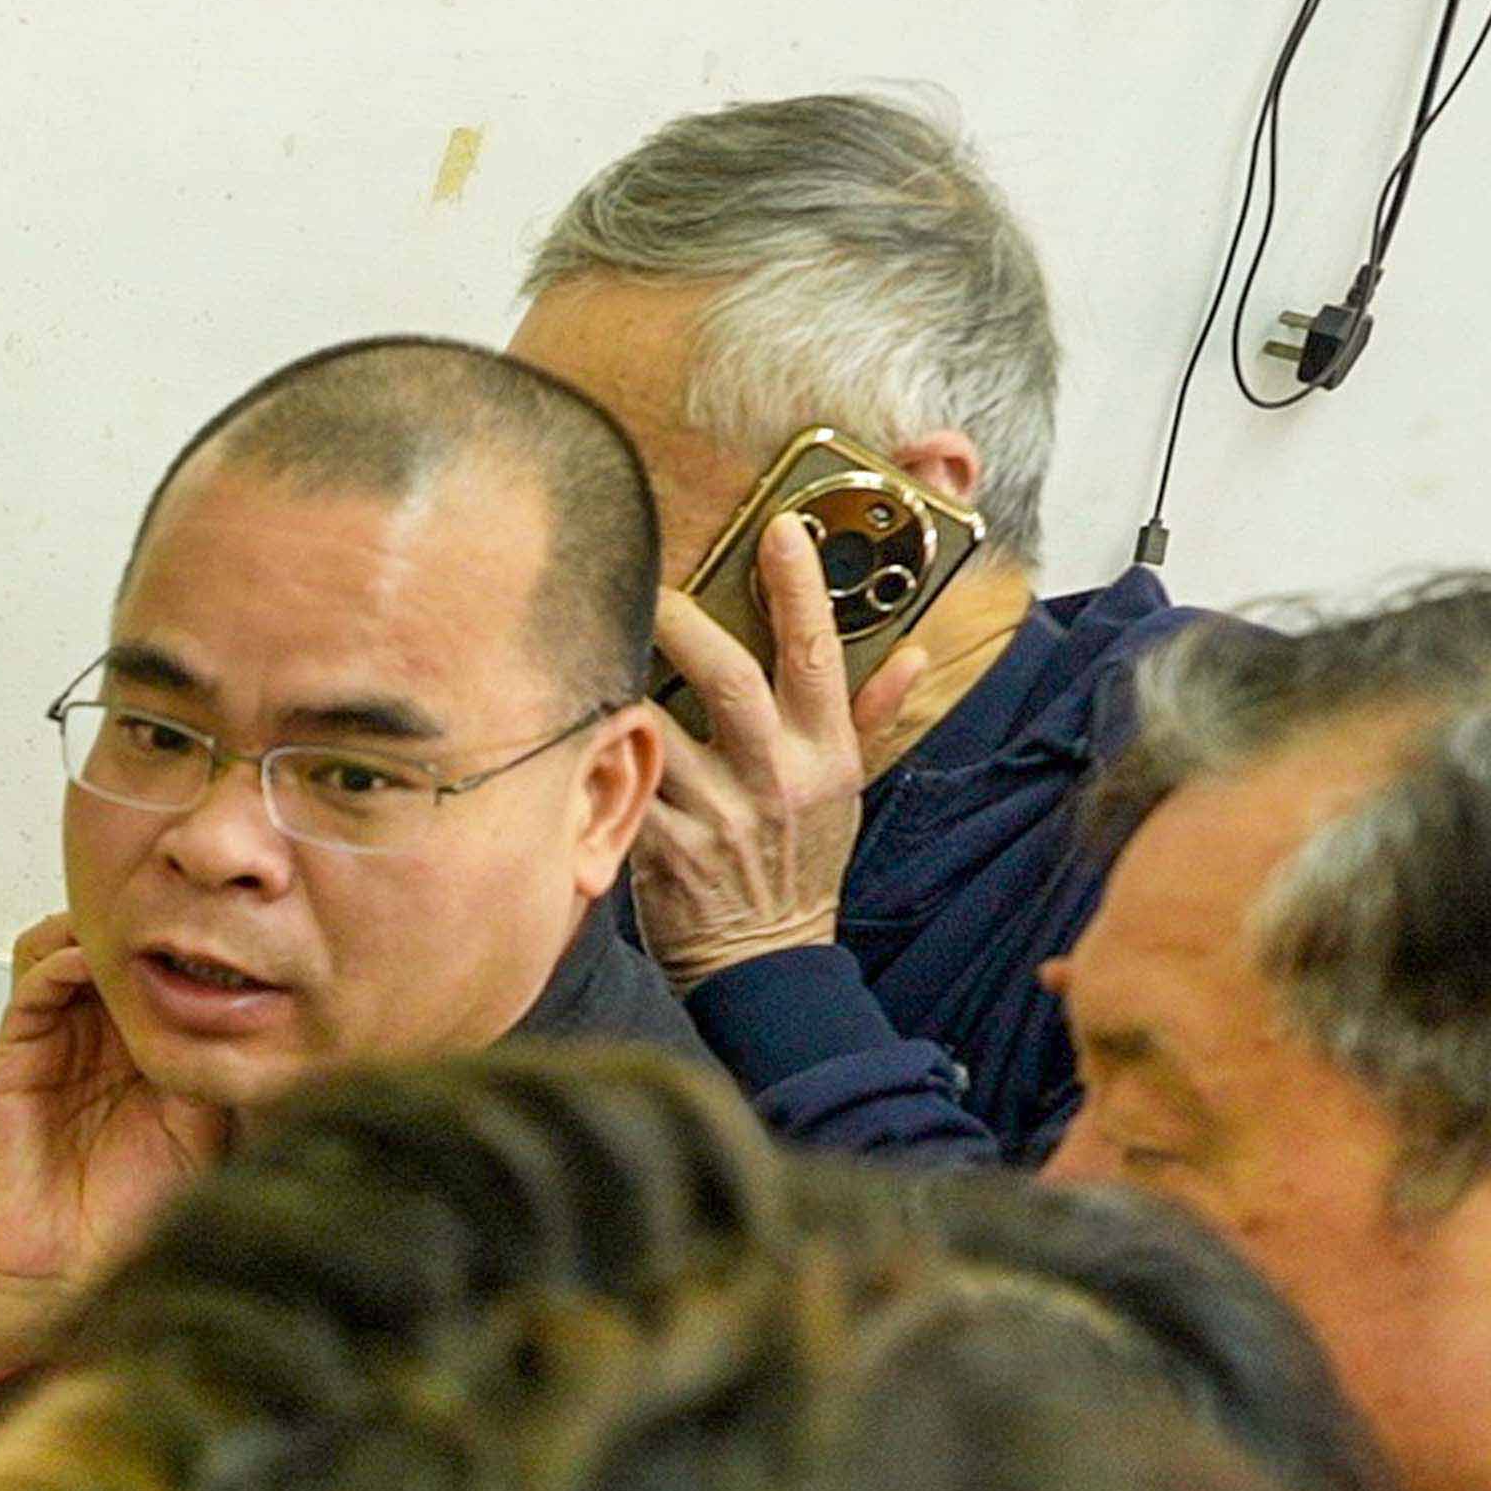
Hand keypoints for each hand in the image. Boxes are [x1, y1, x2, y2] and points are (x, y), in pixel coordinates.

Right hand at [0, 921, 228, 1371]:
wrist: (68, 1270)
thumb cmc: (134, 1214)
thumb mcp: (208, 1131)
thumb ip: (227, 1073)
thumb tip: (280, 1017)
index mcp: (147, 1048)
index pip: (163, 968)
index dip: (190, 936)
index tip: (229, 916)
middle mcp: (100, 1036)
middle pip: (113, 945)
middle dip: (145, 916)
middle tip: (184, 901)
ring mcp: (57, 1040)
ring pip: (65, 947)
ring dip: (98, 927)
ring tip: (137, 923)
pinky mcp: (17, 1055)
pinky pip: (32, 988)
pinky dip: (59, 961)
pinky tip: (91, 960)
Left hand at [628, 518, 922, 984]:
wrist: (764, 962)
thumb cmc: (800, 864)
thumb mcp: (848, 791)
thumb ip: (870, 717)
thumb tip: (911, 653)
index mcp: (825, 757)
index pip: (818, 655)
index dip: (800, 586)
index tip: (783, 528)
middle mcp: (775, 781)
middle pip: (726, 677)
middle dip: (684, 618)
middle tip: (650, 579)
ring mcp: (717, 817)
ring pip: (660, 726)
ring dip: (627, 680)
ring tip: (601, 639)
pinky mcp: (663, 851)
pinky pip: (624, 783)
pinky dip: (602, 750)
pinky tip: (578, 718)